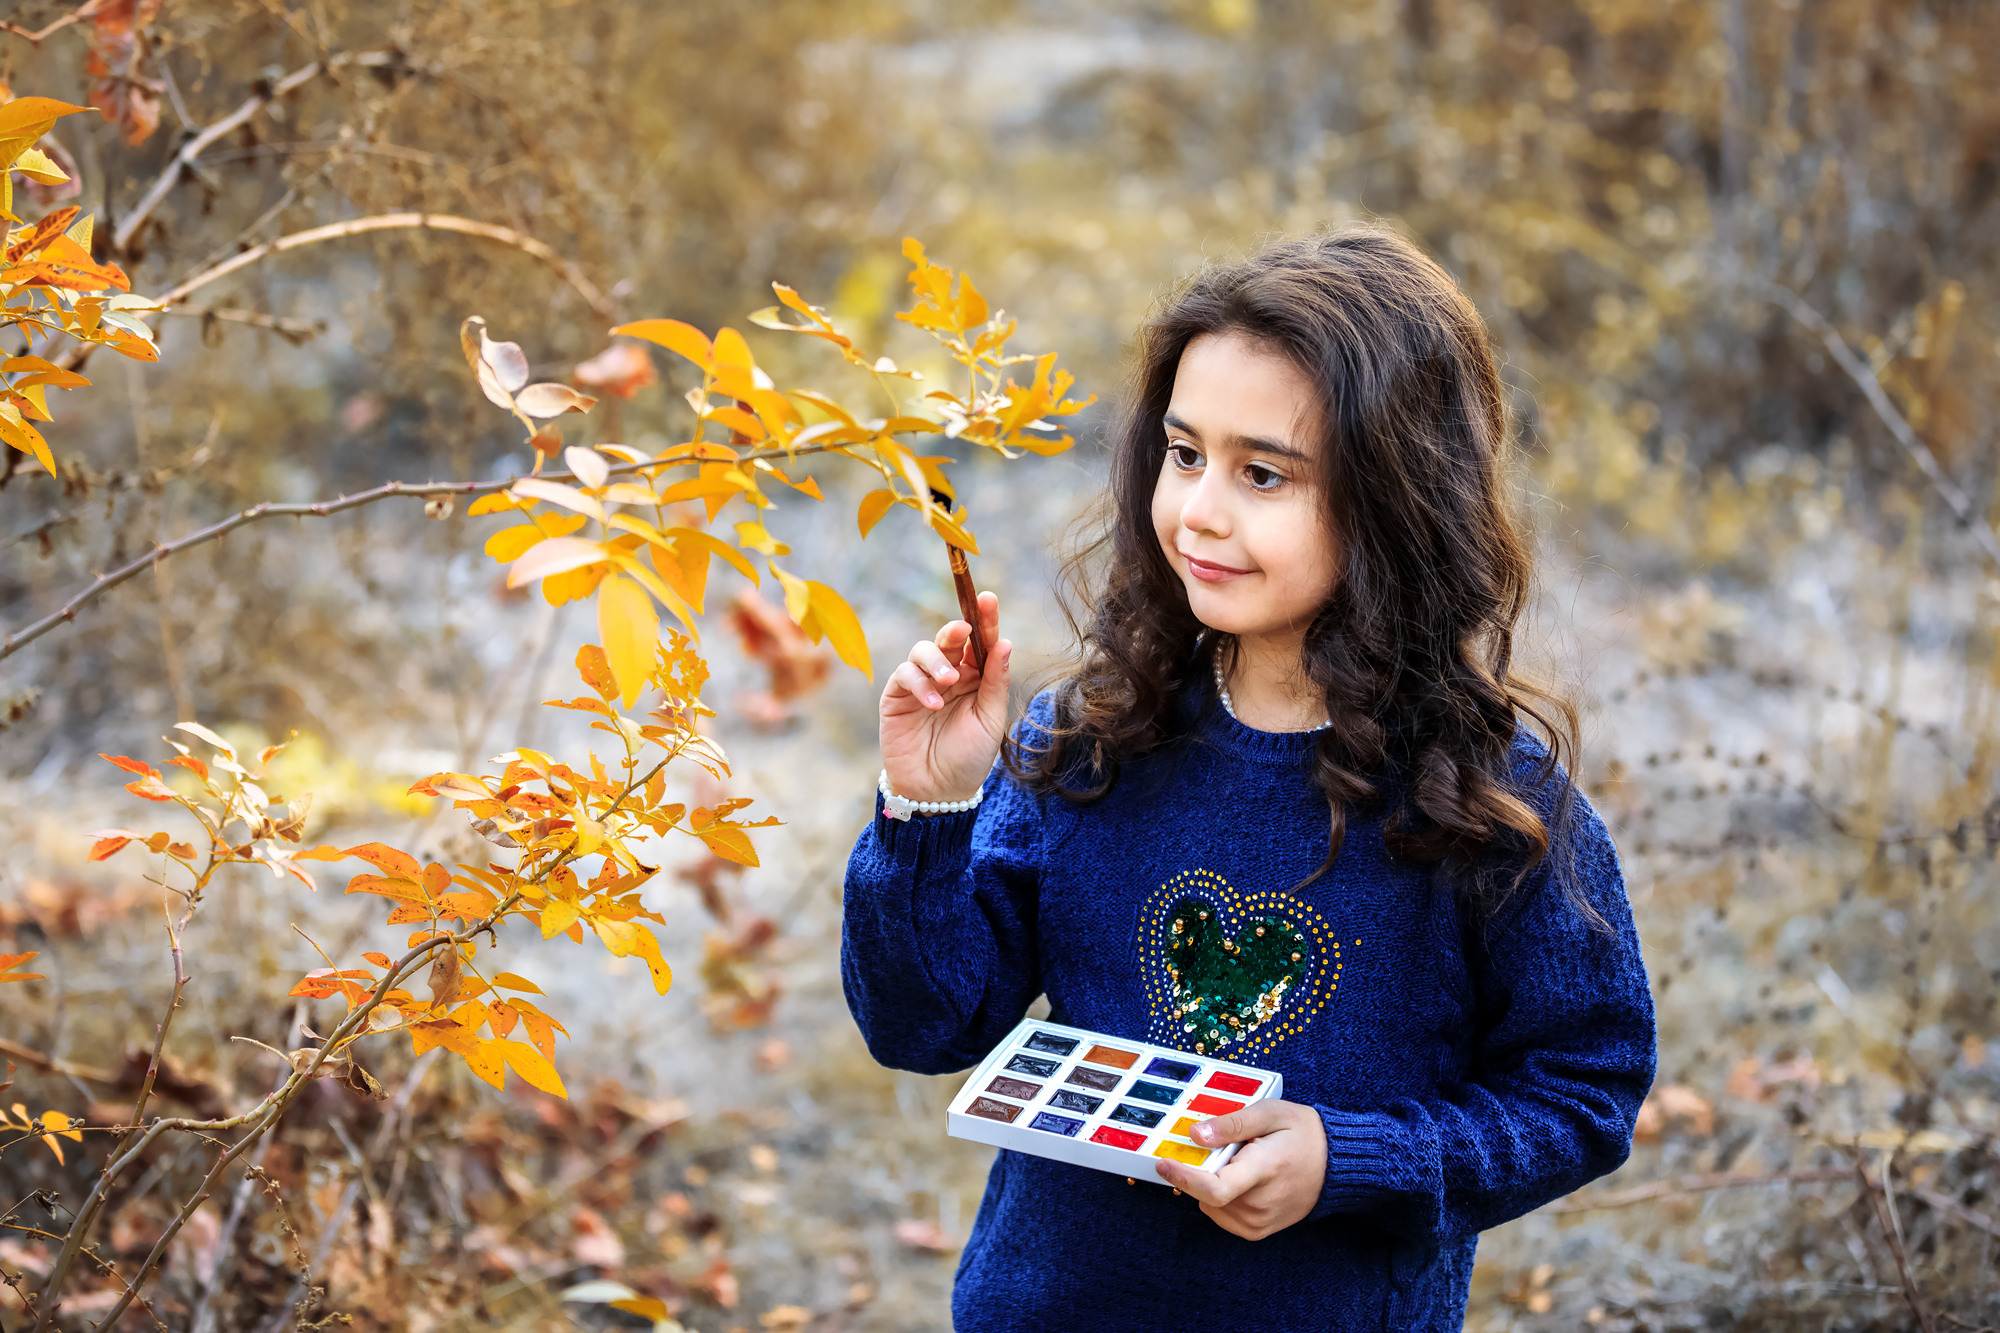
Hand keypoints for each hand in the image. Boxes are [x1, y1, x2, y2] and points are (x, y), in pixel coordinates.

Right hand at [880, 590, 1010, 803]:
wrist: (938, 792)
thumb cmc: (969, 758)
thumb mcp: (990, 720)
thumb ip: (995, 681)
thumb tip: (1004, 643)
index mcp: (976, 679)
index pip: (981, 644)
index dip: (985, 620)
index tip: (988, 599)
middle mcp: (949, 675)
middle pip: (949, 639)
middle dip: (955, 630)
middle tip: (963, 631)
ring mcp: (921, 684)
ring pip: (923, 650)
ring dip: (936, 661)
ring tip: (949, 682)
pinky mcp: (897, 696)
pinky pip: (905, 674)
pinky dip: (920, 683)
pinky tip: (934, 704)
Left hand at [1153, 1098, 1326, 1240]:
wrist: (1335, 1164)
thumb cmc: (1302, 1134)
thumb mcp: (1269, 1114)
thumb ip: (1232, 1124)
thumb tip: (1196, 1134)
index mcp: (1264, 1170)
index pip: (1215, 1188)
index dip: (1184, 1177)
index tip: (1163, 1163)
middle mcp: (1261, 1203)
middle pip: (1208, 1194)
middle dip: (1203, 1170)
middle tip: (1226, 1149)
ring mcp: (1260, 1221)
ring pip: (1211, 1205)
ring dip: (1213, 1184)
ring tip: (1241, 1163)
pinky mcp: (1258, 1231)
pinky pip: (1222, 1216)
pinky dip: (1221, 1198)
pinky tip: (1241, 1180)